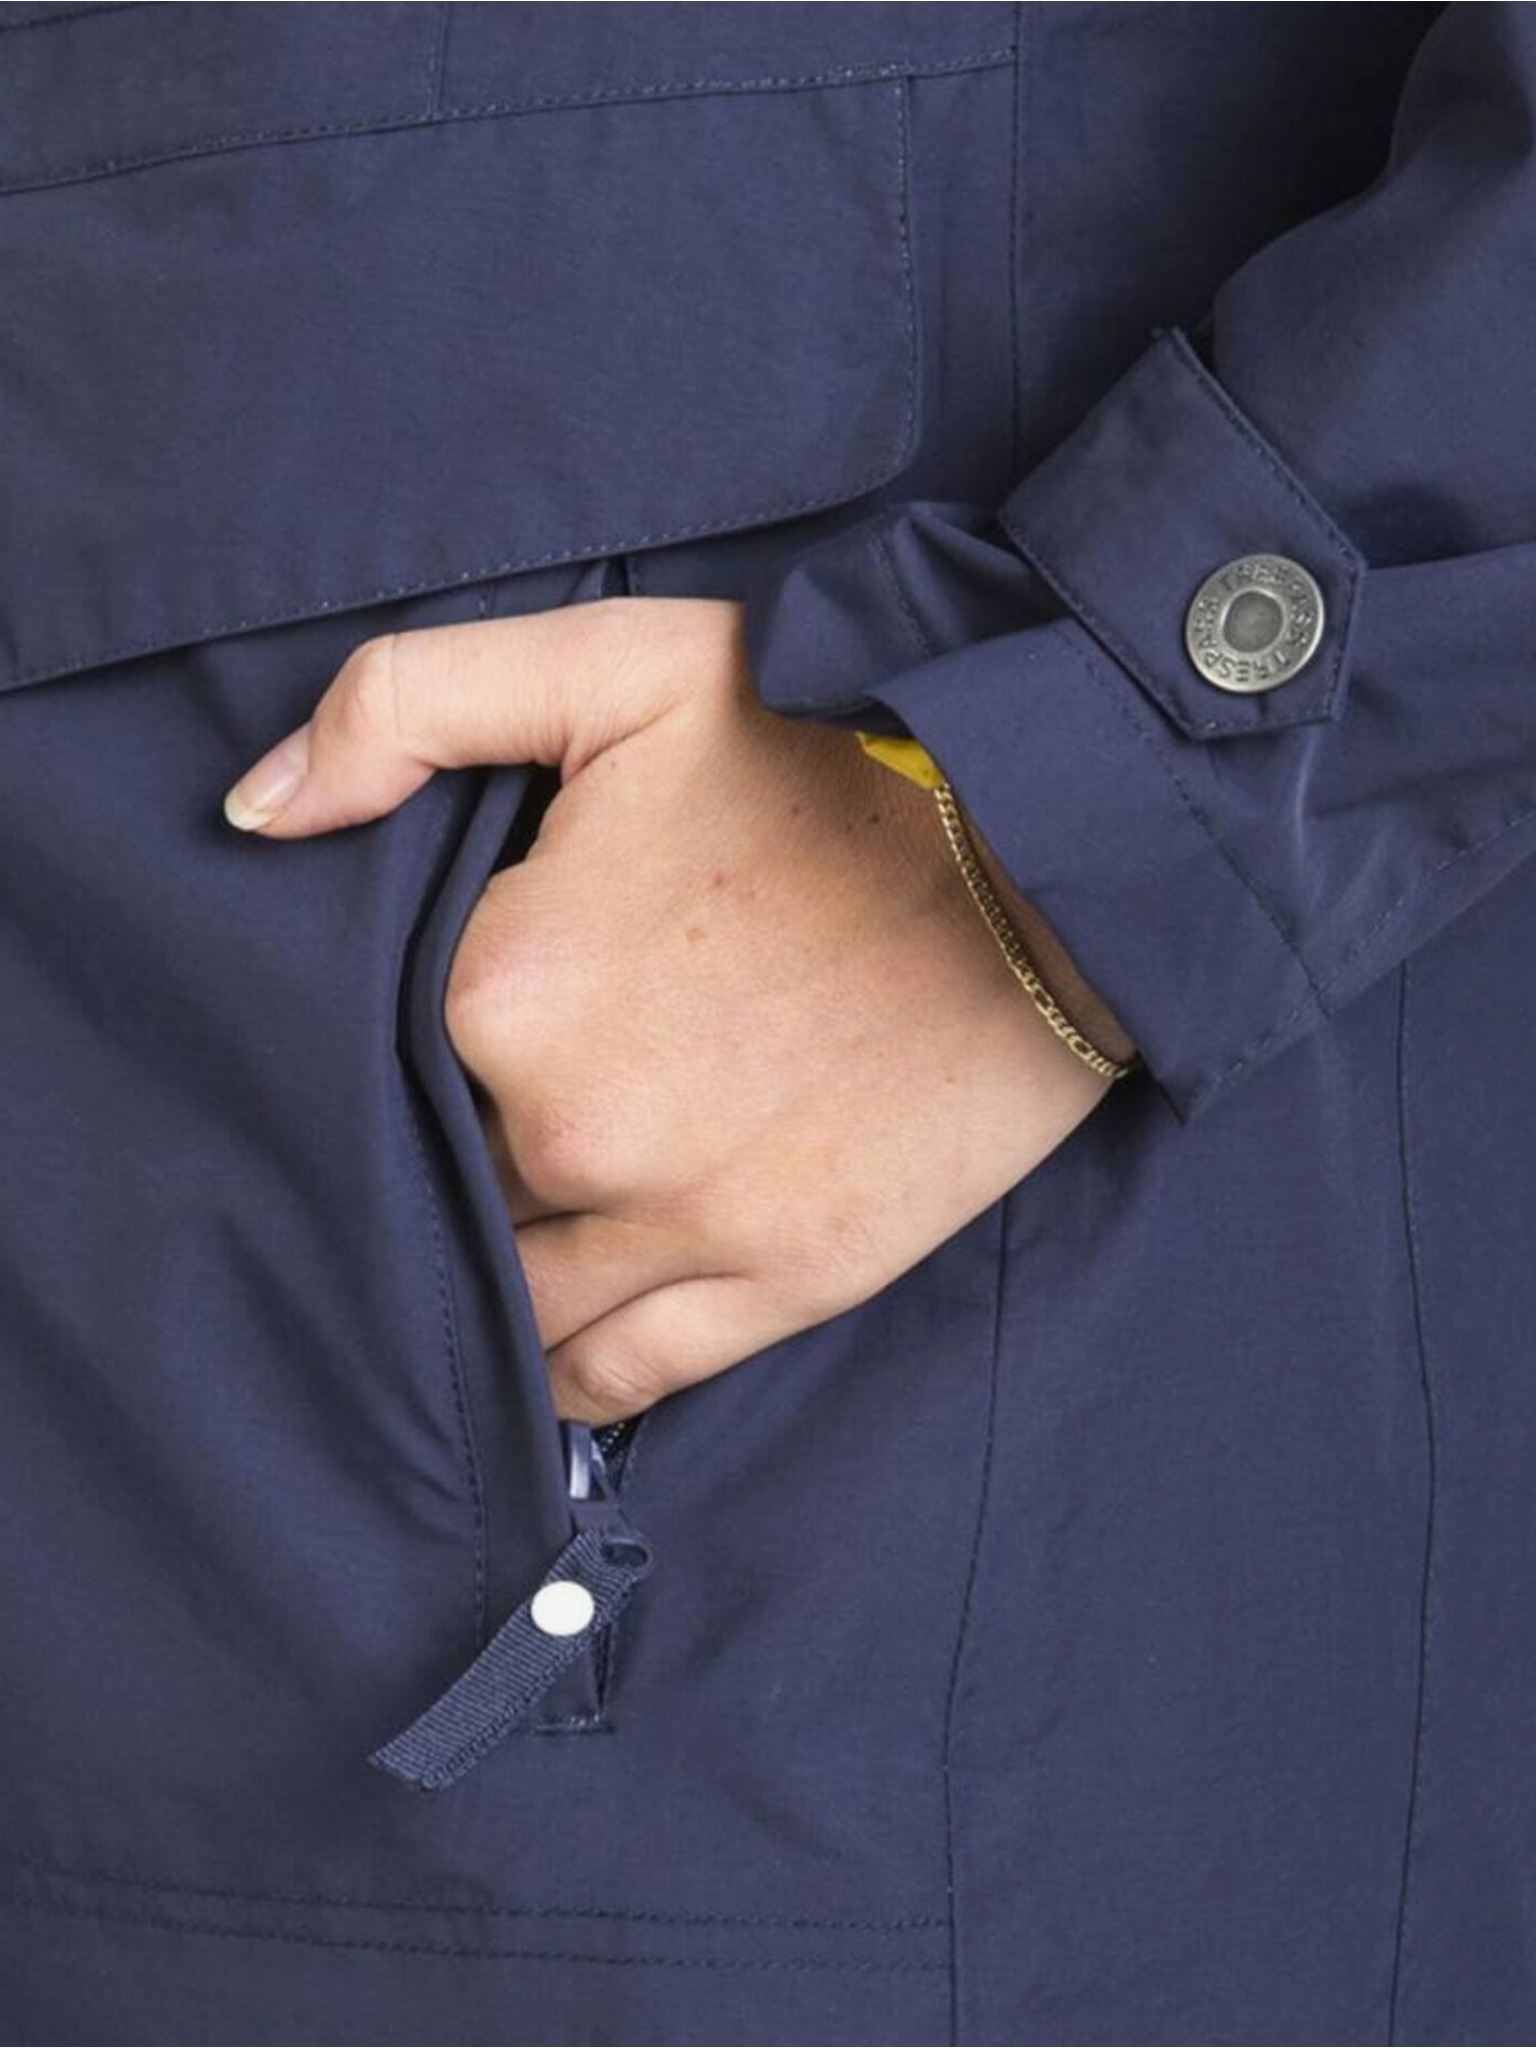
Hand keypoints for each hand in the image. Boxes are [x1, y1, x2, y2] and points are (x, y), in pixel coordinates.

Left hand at [223, 598, 1126, 1422]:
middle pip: (441, 1179)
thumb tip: (255, 813)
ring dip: (489, 1272)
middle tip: (493, 1108)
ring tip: (495, 1237)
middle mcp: (570, 1132)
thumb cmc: (831, 748)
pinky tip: (539, 1345)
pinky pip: (619, 1376)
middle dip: (444, 1151)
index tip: (458, 1013)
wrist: (1051, 847)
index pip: (376, 1056)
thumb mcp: (615, 664)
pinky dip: (563, 1371)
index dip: (399, 1040)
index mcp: (504, 989)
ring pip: (512, 1295)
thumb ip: (406, 706)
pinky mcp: (784, 1281)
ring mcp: (680, 1224)